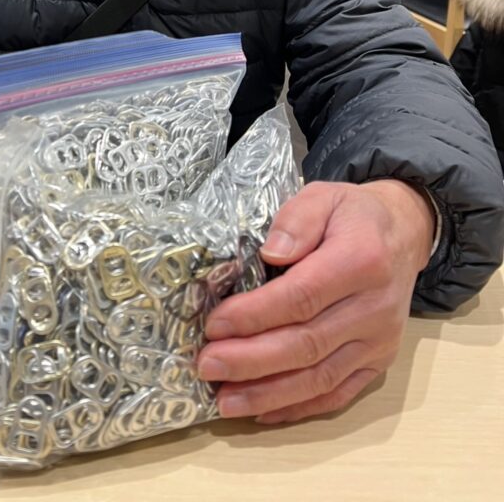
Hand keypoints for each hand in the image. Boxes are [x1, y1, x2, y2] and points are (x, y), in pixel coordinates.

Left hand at [197, 179, 433, 423]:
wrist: (403, 235)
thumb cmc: (351, 215)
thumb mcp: (323, 195)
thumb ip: (297, 220)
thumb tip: (270, 252)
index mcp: (361, 261)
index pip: (302, 296)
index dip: (255, 315)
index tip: (214, 325)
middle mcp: (374, 308)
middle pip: (307, 343)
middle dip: (251, 361)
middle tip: (206, 366)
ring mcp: (379, 341)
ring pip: (320, 377)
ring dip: (269, 393)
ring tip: (225, 402)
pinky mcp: (378, 363)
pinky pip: (338, 394)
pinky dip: (298, 408)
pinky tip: (261, 412)